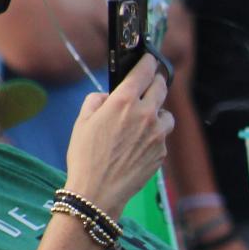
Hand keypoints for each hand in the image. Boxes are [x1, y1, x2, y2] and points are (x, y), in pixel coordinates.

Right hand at [65, 53, 170, 214]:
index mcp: (124, 102)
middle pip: (161, 87)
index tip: (148, 58)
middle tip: (151, 82)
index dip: (147, 61)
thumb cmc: (85, 156)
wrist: (98, 191)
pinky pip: (162, 136)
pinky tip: (139, 145)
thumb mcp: (82, 121)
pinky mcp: (162, 152)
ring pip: (166, 113)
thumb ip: (97, 100)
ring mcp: (157, 134)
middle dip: (156, 81)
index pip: (143, 71)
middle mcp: (145, 114)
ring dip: (158, 112)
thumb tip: (109, 96)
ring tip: (144, 120)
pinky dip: (154, 136)